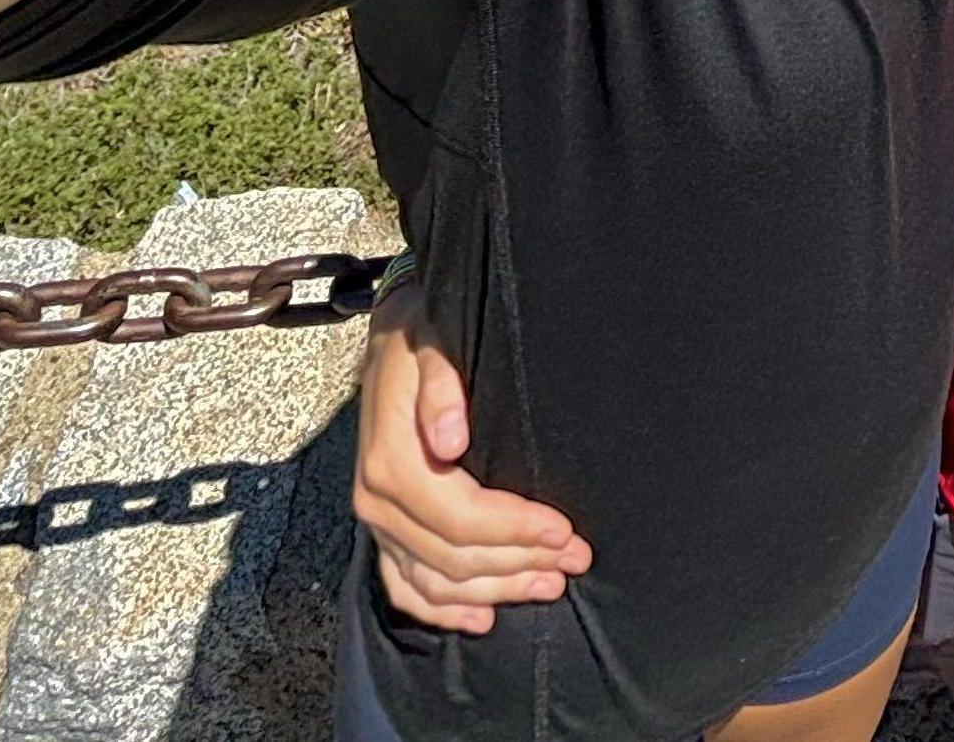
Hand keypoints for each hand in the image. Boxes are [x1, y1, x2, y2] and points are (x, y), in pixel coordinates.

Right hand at [351, 288, 592, 633]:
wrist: (391, 334)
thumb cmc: (421, 336)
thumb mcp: (432, 342)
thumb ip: (441, 387)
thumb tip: (450, 441)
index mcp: (392, 463)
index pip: (461, 516)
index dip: (515, 530)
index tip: (564, 530)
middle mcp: (378, 502)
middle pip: (455, 556)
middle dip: (519, 562)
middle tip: (575, 559)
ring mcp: (378, 523)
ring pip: (437, 581)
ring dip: (496, 590)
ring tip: (549, 585)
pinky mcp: (383, 530)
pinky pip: (406, 588)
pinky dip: (443, 611)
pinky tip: (482, 618)